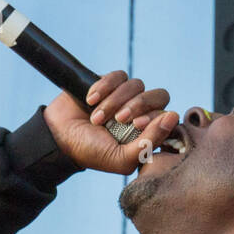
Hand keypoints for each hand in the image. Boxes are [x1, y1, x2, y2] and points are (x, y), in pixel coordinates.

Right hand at [43, 70, 178, 174]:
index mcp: (148, 134)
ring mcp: (126, 97)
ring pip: (137, 84)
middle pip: (159, 95)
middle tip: (120, 119)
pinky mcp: (110, 83)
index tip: (135, 126)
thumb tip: (173, 116)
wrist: (60, 137)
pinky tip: (90, 101)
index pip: (167, 117)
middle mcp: (141, 114)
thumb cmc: (92, 152)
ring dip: (115, 101)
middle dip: (139, 105)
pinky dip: (104, 87)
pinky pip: (118, 75)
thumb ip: (149, 143)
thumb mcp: (122, 158)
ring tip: (97, 118)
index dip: (154, 118)